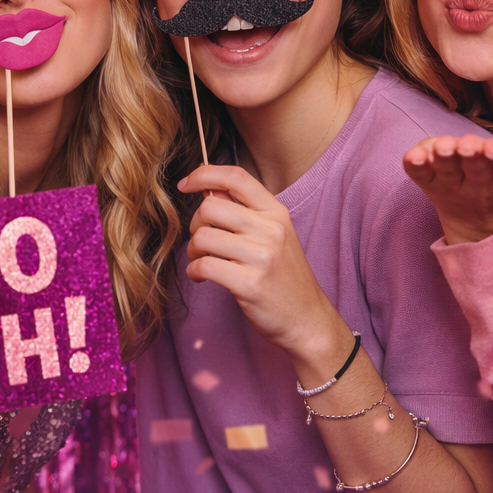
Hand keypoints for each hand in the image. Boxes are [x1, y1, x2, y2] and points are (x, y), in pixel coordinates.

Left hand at [176, 165, 350, 369]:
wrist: (306, 318)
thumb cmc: (283, 276)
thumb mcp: (274, 235)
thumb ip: (244, 211)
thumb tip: (207, 190)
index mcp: (276, 212)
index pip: (236, 177)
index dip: (204, 174)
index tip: (186, 183)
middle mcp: (271, 229)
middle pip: (210, 207)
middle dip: (195, 224)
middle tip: (201, 242)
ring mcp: (262, 256)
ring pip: (203, 237)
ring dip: (193, 251)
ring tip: (202, 261)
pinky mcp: (249, 283)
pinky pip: (203, 266)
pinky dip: (194, 272)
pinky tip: (202, 278)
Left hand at [403, 134, 492, 243]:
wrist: (485, 222)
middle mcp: (482, 184)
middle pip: (477, 169)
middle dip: (473, 156)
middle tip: (468, 145)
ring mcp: (453, 185)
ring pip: (447, 171)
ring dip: (443, 159)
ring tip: (443, 148)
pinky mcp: (430, 183)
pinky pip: (419, 177)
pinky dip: (414, 167)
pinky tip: (412, 157)